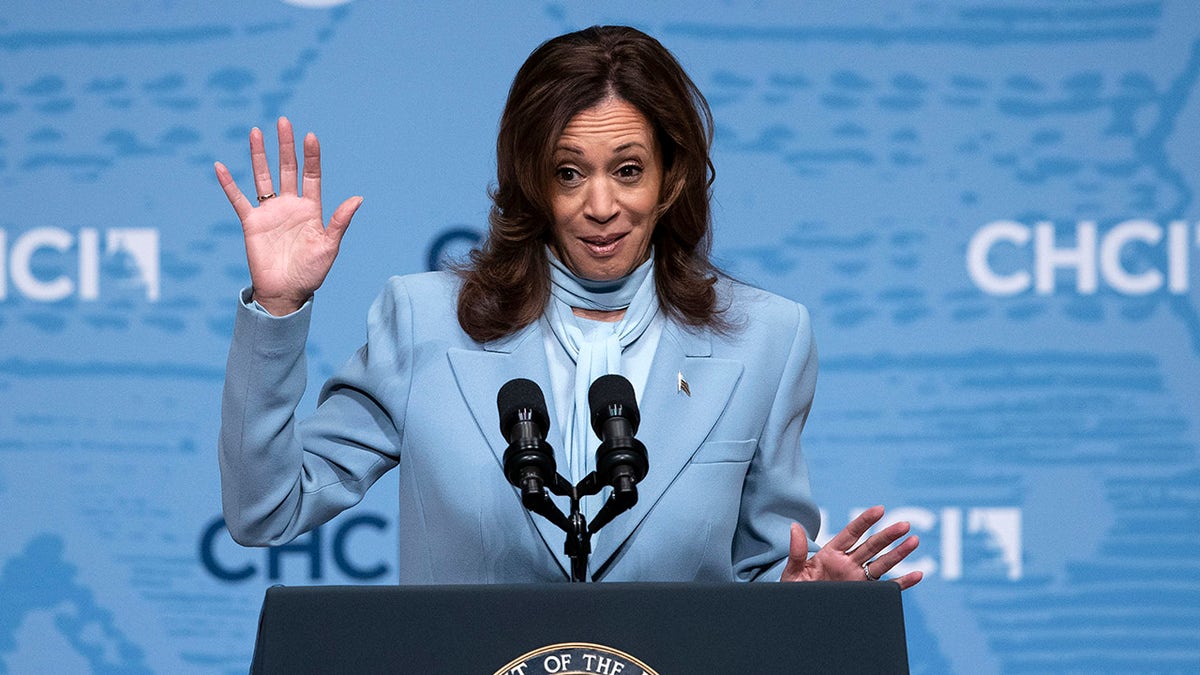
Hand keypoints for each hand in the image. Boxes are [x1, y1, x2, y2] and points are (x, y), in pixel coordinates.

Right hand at [214, 117, 362, 315]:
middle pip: (287, 169)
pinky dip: (228, 184)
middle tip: (284, 121)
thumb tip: (357, 198)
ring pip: (263, 177)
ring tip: (256, 131)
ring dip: (259, 155)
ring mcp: (270, 212)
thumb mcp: (329, 246)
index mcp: (311, 209)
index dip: (311, 157)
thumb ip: (339, 221)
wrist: (286, 292)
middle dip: (286, 146)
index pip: (311, 176)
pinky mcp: (252, 223)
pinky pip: (238, 199)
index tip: (310, 136)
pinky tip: (220, 166)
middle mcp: (290, 206)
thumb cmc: (311, 272)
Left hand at [781, 505, 922, 589]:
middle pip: (872, 546)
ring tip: (914, 541)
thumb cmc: (795, 591)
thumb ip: (797, 552)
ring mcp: (858, 579)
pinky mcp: (865, 594)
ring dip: (899, 553)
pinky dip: (902, 582)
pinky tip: (917, 575)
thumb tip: (794, 527)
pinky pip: (886, 588)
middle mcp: (848, 564)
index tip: (880, 510)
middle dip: (888, 536)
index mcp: (831, 554)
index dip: (865, 521)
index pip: (851, 533)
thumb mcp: (793, 573)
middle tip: (904, 525)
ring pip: (882, 564)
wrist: (800, 615)